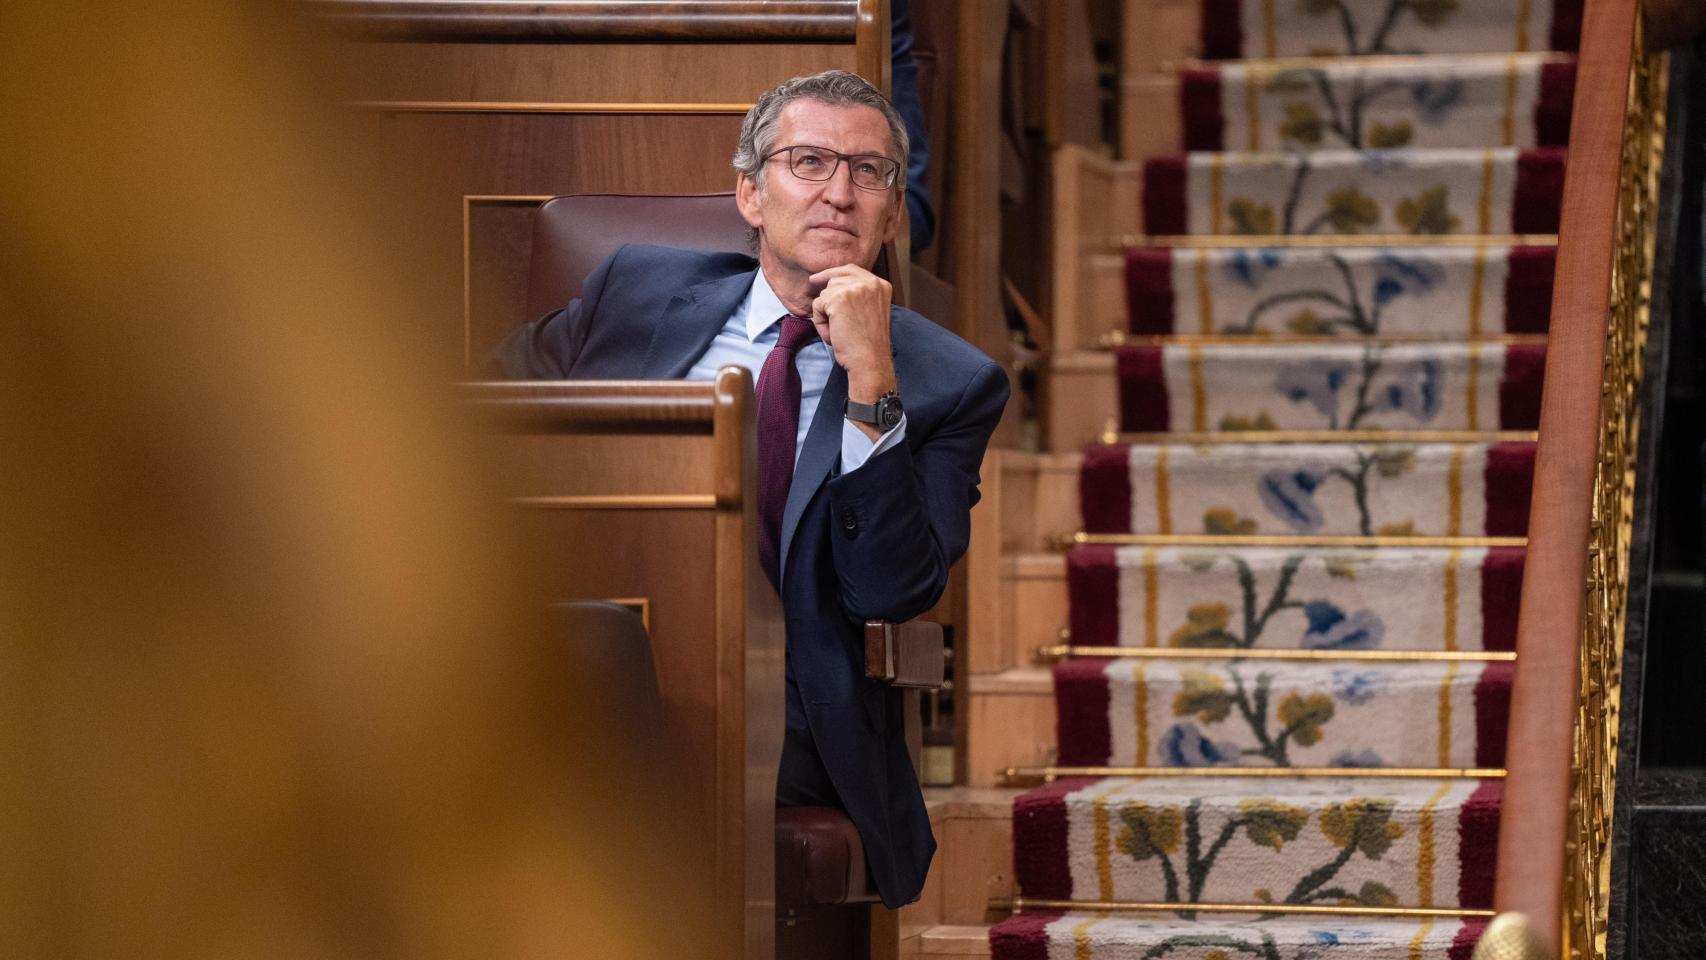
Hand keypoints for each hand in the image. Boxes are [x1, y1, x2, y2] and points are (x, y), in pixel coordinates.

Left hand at [806, 264, 896, 405]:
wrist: (870, 361)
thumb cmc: (868, 343)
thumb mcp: (871, 310)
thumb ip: (860, 295)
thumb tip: (832, 284)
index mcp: (881, 284)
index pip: (851, 269)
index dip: (833, 274)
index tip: (817, 279)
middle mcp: (870, 282)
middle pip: (835, 278)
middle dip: (827, 297)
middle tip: (827, 316)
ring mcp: (855, 288)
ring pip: (825, 293)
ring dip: (825, 313)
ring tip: (838, 331)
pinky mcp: (839, 298)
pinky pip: (818, 305)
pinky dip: (820, 322)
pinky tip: (833, 333)